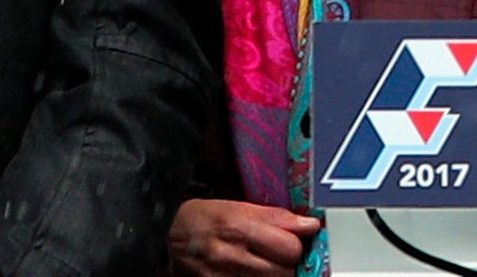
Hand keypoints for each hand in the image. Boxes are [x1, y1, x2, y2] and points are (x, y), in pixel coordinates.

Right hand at [169, 198, 320, 276]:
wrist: (166, 237)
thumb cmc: (203, 218)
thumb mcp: (238, 207)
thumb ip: (276, 217)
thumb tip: (310, 225)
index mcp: (240, 226)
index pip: (291, 246)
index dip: (299, 244)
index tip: (298, 239)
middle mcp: (232, 255)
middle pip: (284, 271)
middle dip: (289, 263)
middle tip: (282, 255)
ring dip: (274, 275)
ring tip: (265, 264)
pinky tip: (251, 273)